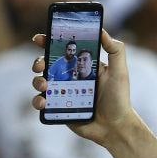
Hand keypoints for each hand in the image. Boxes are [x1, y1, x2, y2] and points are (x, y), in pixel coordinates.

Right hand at [30, 29, 136, 147]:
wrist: (115, 127)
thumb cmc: (119, 99)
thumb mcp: (120, 72)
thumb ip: (115, 50)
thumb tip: (101, 30)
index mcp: (81, 65)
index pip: (62, 49)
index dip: (48, 41)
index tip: (39, 38)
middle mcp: (69, 77)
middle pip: (46, 64)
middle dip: (38, 61)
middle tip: (40, 65)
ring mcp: (61, 93)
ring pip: (40, 82)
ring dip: (37, 81)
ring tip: (44, 85)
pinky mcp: (57, 109)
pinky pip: (41, 103)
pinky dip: (37, 101)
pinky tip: (43, 102)